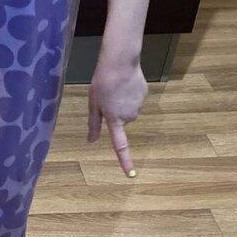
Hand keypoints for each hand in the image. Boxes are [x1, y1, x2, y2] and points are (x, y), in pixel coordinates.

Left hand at [87, 54, 148, 176]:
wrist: (120, 62)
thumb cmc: (102, 83)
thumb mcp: (93, 105)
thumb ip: (93, 124)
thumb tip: (91, 141)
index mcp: (115, 121)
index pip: (120, 145)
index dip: (125, 160)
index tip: (130, 174)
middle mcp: (129, 117)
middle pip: (122, 121)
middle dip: (115, 113)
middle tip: (108, 98)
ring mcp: (139, 106)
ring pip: (129, 110)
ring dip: (123, 102)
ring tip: (117, 88)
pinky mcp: (145, 95)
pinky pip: (135, 99)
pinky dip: (130, 94)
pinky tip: (126, 83)